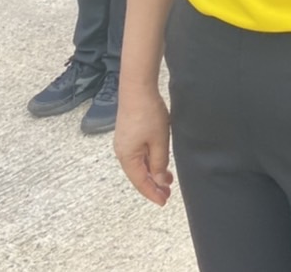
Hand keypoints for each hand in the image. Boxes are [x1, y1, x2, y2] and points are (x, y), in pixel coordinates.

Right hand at [113, 86, 174, 206]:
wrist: (137, 89)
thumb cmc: (148, 114)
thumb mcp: (159, 141)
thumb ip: (160, 163)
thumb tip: (160, 181)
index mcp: (127, 157)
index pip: (140, 182)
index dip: (152, 193)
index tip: (164, 201)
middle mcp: (122, 152)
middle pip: (138, 175)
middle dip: (153, 185)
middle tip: (168, 193)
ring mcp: (124, 143)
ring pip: (139, 164)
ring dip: (152, 172)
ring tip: (168, 178)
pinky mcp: (128, 134)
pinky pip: (138, 154)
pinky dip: (149, 161)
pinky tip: (159, 161)